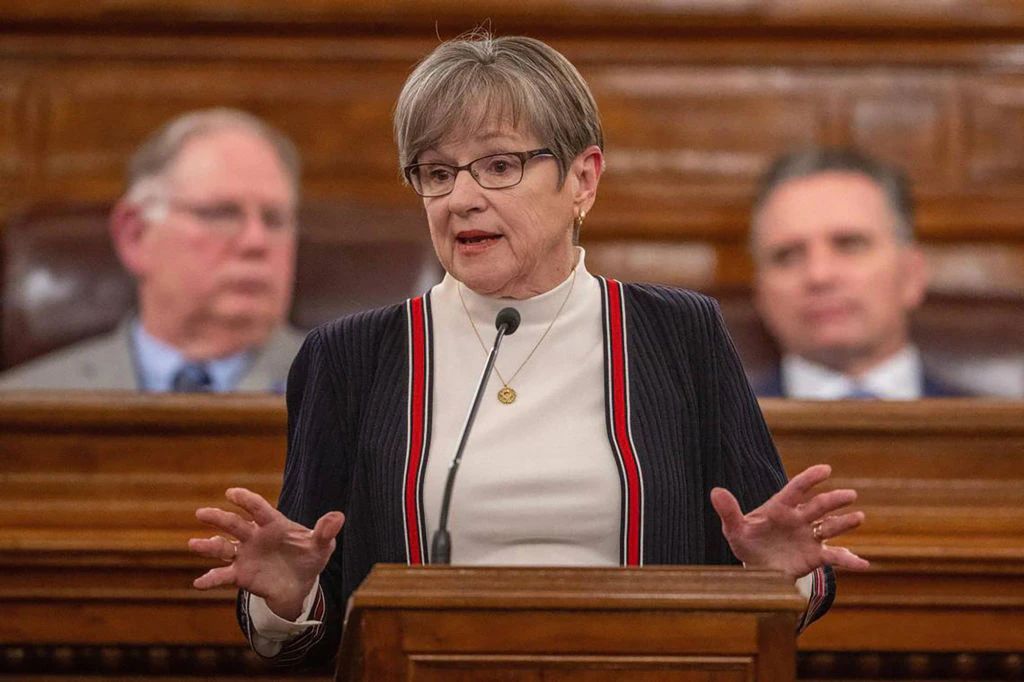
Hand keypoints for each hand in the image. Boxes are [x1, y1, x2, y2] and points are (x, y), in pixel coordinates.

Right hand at [188, 487, 344, 619]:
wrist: (299, 583)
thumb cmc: (308, 557)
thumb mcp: (320, 545)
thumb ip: (325, 531)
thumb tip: (339, 516)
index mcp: (272, 524)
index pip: (258, 508)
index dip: (246, 500)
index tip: (231, 493)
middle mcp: (254, 537)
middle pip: (234, 524)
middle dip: (218, 518)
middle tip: (202, 513)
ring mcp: (244, 555)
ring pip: (222, 548)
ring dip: (208, 546)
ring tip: (194, 544)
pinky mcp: (240, 574)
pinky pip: (222, 575)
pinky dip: (210, 579)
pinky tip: (198, 583)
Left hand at [710, 464, 868, 578]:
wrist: (756, 568)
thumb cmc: (746, 542)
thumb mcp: (734, 529)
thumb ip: (728, 511)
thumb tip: (715, 491)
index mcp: (780, 508)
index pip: (796, 489)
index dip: (810, 478)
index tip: (826, 469)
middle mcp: (799, 519)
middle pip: (819, 506)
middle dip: (834, 500)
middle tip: (850, 495)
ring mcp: (809, 537)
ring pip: (830, 527)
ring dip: (845, 523)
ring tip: (859, 517)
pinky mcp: (815, 556)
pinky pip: (835, 557)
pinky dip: (850, 560)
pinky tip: (865, 564)